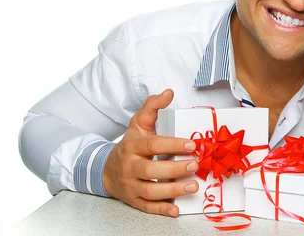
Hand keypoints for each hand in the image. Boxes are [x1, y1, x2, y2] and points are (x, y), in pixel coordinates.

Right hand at [103, 89, 199, 216]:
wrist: (108, 169)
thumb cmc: (130, 145)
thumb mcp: (138, 123)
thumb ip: (153, 107)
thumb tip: (169, 92)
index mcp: (132, 146)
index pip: (153, 145)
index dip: (172, 145)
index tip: (191, 145)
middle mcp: (130, 166)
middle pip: (151, 170)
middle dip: (174, 169)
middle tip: (195, 165)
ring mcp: (130, 185)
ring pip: (150, 191)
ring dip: (172, 190)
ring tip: (193, 185)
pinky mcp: (133, 200)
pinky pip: (147, 207)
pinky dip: (161, 210)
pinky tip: (176, 210)